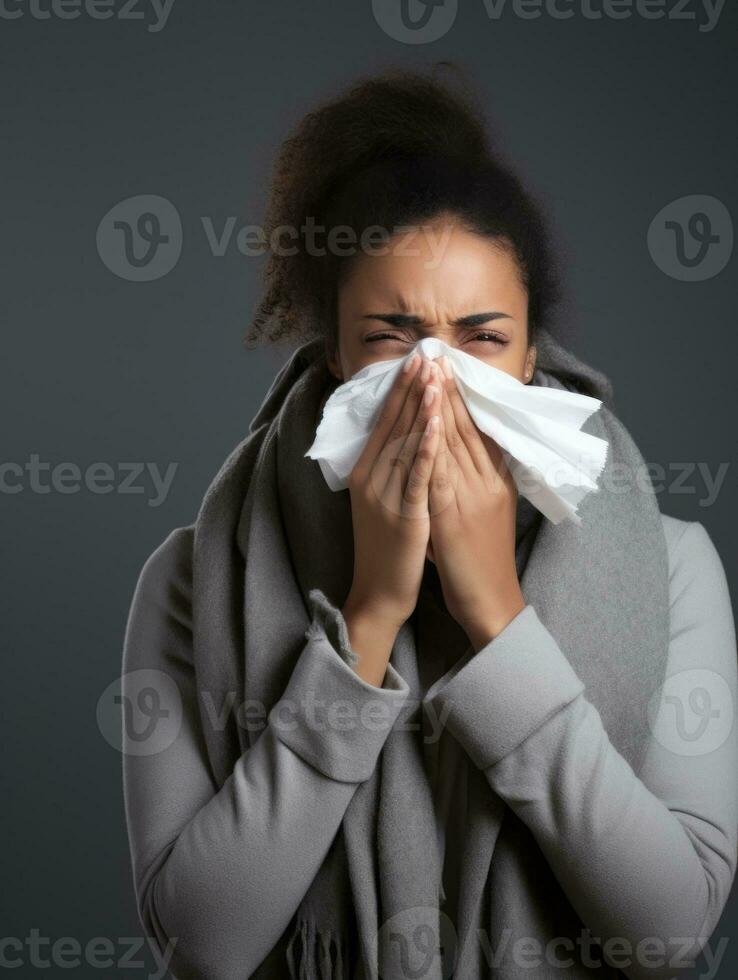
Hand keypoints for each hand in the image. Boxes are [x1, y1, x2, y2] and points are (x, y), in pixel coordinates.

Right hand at [343, 354, 442, 682]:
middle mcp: (371, 477)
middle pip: (393, 423)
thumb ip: (388, 469)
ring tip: (434, 375)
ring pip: (406, 441)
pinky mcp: (404, 512)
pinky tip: (439, 422)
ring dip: (422, 406)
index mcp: (365, 471)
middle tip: (425, 353)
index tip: (414, 359)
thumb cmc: (387, 548)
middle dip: (411, 386)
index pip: (384, 421)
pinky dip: (428, 444)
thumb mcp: (380, 501)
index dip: (400, 389)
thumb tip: (402, 437)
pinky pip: (418, 472)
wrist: (379, 592)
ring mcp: (385, 494)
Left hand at [428, 355, 525, 650]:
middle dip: (448, 389)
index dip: (462, 396)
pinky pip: (442, 473)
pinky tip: (422, 423)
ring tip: (427, 373)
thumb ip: (476, 481)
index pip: (479, 429)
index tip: (447, 367)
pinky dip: (433, 445)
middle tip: (435, 354)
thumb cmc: (482, 560)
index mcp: (496, 481)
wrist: (491, 603)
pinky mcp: (456, 516)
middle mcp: (488, 482)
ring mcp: (474, 498)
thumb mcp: (484, 512)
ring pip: (457, 443)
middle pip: (468, 427)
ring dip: (440, 406)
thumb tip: (462, 455)